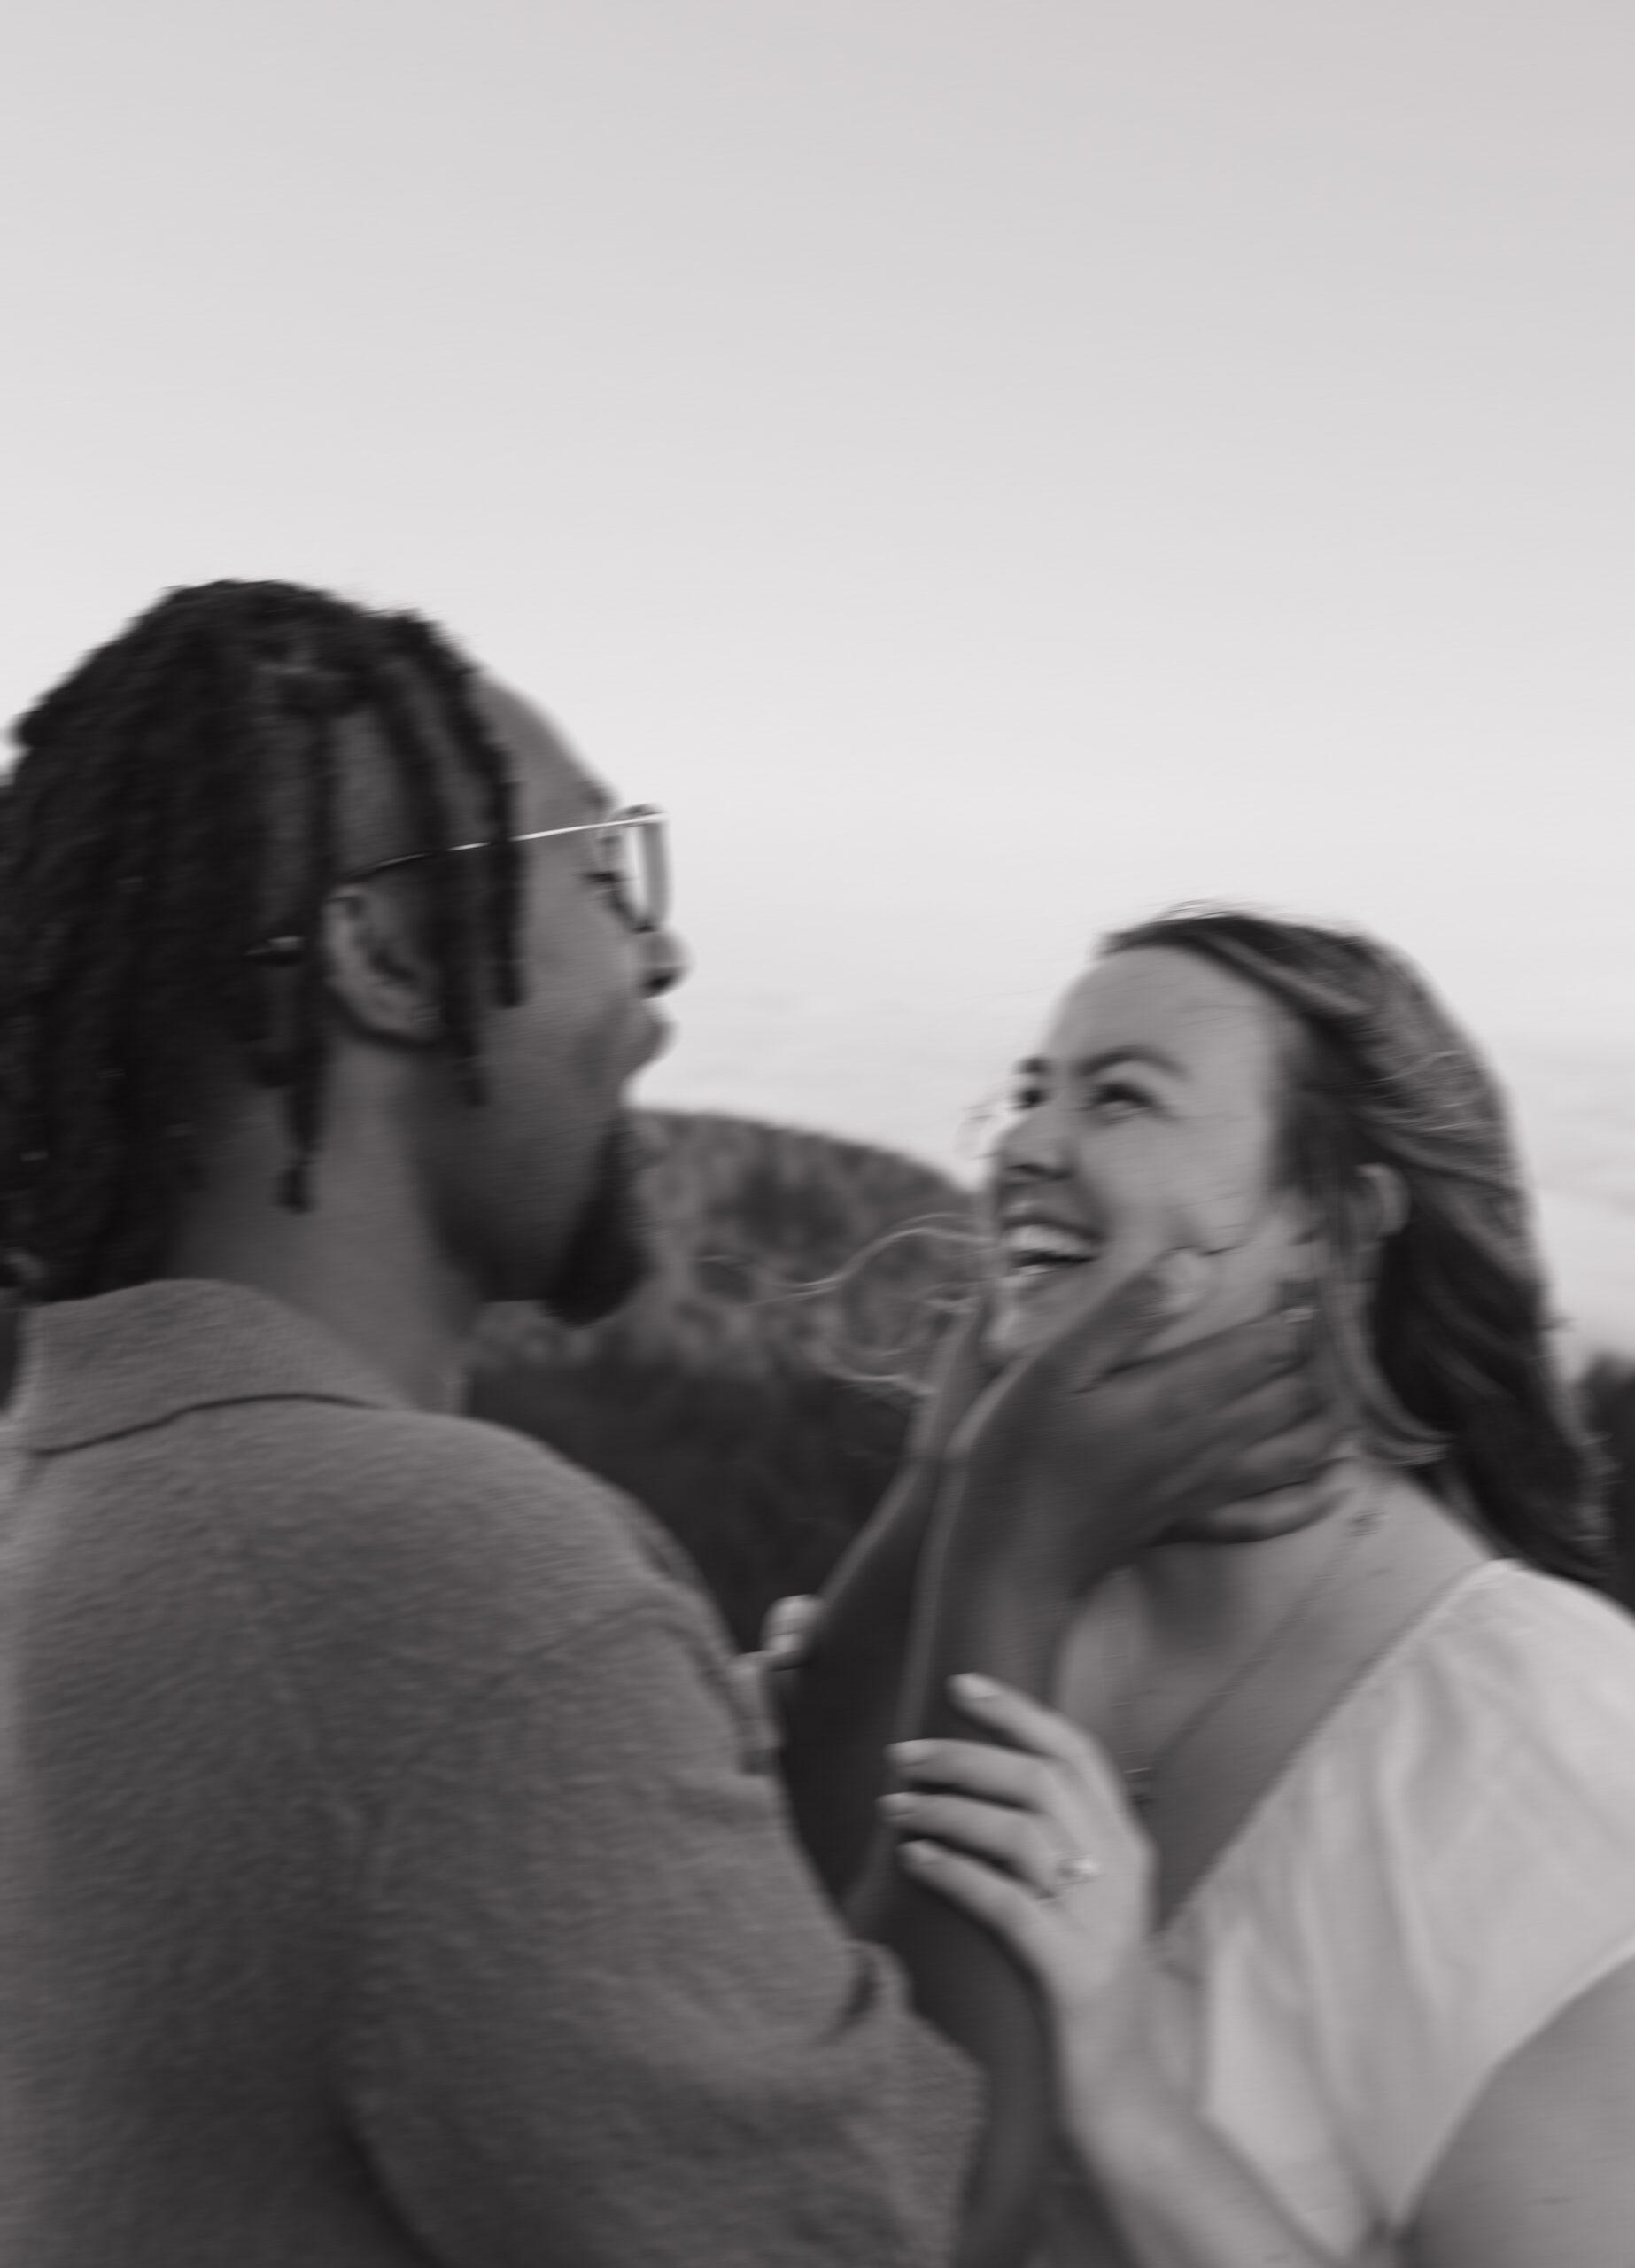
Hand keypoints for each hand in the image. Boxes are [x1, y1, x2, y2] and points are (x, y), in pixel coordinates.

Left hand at [886, 1674, 1153, 2105]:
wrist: (1124, 2098)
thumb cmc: (1085, 1993)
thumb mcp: (1088, 1905)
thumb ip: (1058, 1845)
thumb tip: (986, 1783)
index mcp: (1128, 1848)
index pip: (1077, 1752)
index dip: (1018, 1710)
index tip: (960, 1683)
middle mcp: (1123, 1874)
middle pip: (1041, 1781)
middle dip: (965, 1755)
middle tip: (902, 1754)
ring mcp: (1102, 1924)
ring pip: (1021, 1834)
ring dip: (948, 1811)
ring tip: (893, 1807)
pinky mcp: (1074, 1974)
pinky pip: (1007, 1904)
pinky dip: (955, 1872)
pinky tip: (913, 1859)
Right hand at [936, 1252, 1335, 1598]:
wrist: (1013, 1558)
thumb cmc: (1020, 1454)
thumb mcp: (1054, 1366)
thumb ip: (1124, 1315)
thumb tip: (1192, 1265)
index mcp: (1179, 1396)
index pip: (1265, 1348)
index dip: (1298, 1313)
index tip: (1315, 1280)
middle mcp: (1207, 1442)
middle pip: (1291, 1396)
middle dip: (1324, 1359)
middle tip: (1343, 1326)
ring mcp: (1204, 1489)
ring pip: (1293, 1451)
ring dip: (1332, 1419)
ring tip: (1357, 1391)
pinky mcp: (1189, 1524)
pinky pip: (1268, 1517)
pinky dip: (1309, 1502)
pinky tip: (1336, 1488)